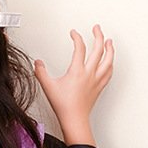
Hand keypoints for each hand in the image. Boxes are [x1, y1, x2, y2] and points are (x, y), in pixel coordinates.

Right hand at [33, 25, 113, 145]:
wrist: (74, 119)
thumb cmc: (63, 106)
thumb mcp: (48, 87)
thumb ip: (41, 73)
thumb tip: (37, 63)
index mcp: (77, 71)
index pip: (79, 48)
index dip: (77, 37)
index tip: (74, 33)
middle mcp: (89, 73)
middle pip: (98, 49)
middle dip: (98, 35)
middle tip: (96, 28)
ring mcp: (96, 80)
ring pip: (108, 60)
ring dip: (110, 48)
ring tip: (109, 41)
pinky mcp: (99, 87)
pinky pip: (109, 72)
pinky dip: (110, 64)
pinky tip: (110, 61)